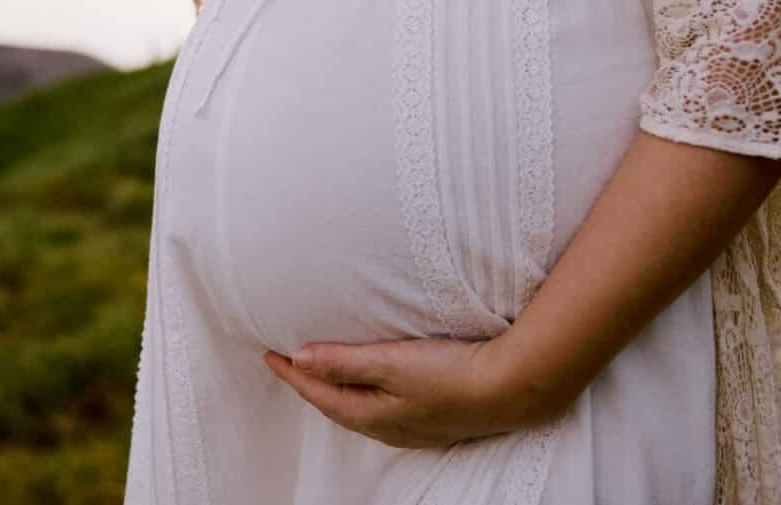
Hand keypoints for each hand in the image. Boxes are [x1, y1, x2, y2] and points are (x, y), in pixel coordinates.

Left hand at [261, 333, 567, 450]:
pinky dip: (364, 394)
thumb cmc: (452, 373)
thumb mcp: (391, 362)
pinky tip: (372, 388)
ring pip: (358, 409)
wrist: (511, 388)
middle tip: (287, 363)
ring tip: (322, 372)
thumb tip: (300, 360)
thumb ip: (344, 362)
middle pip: (335, 405)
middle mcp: (388, 427)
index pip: (319, 393)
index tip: (268, 353)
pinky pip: (382, 409)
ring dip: (336, 390)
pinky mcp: (432, 418)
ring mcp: (412, 427)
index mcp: (372, 415)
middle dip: (309, 384)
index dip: (292, 373)